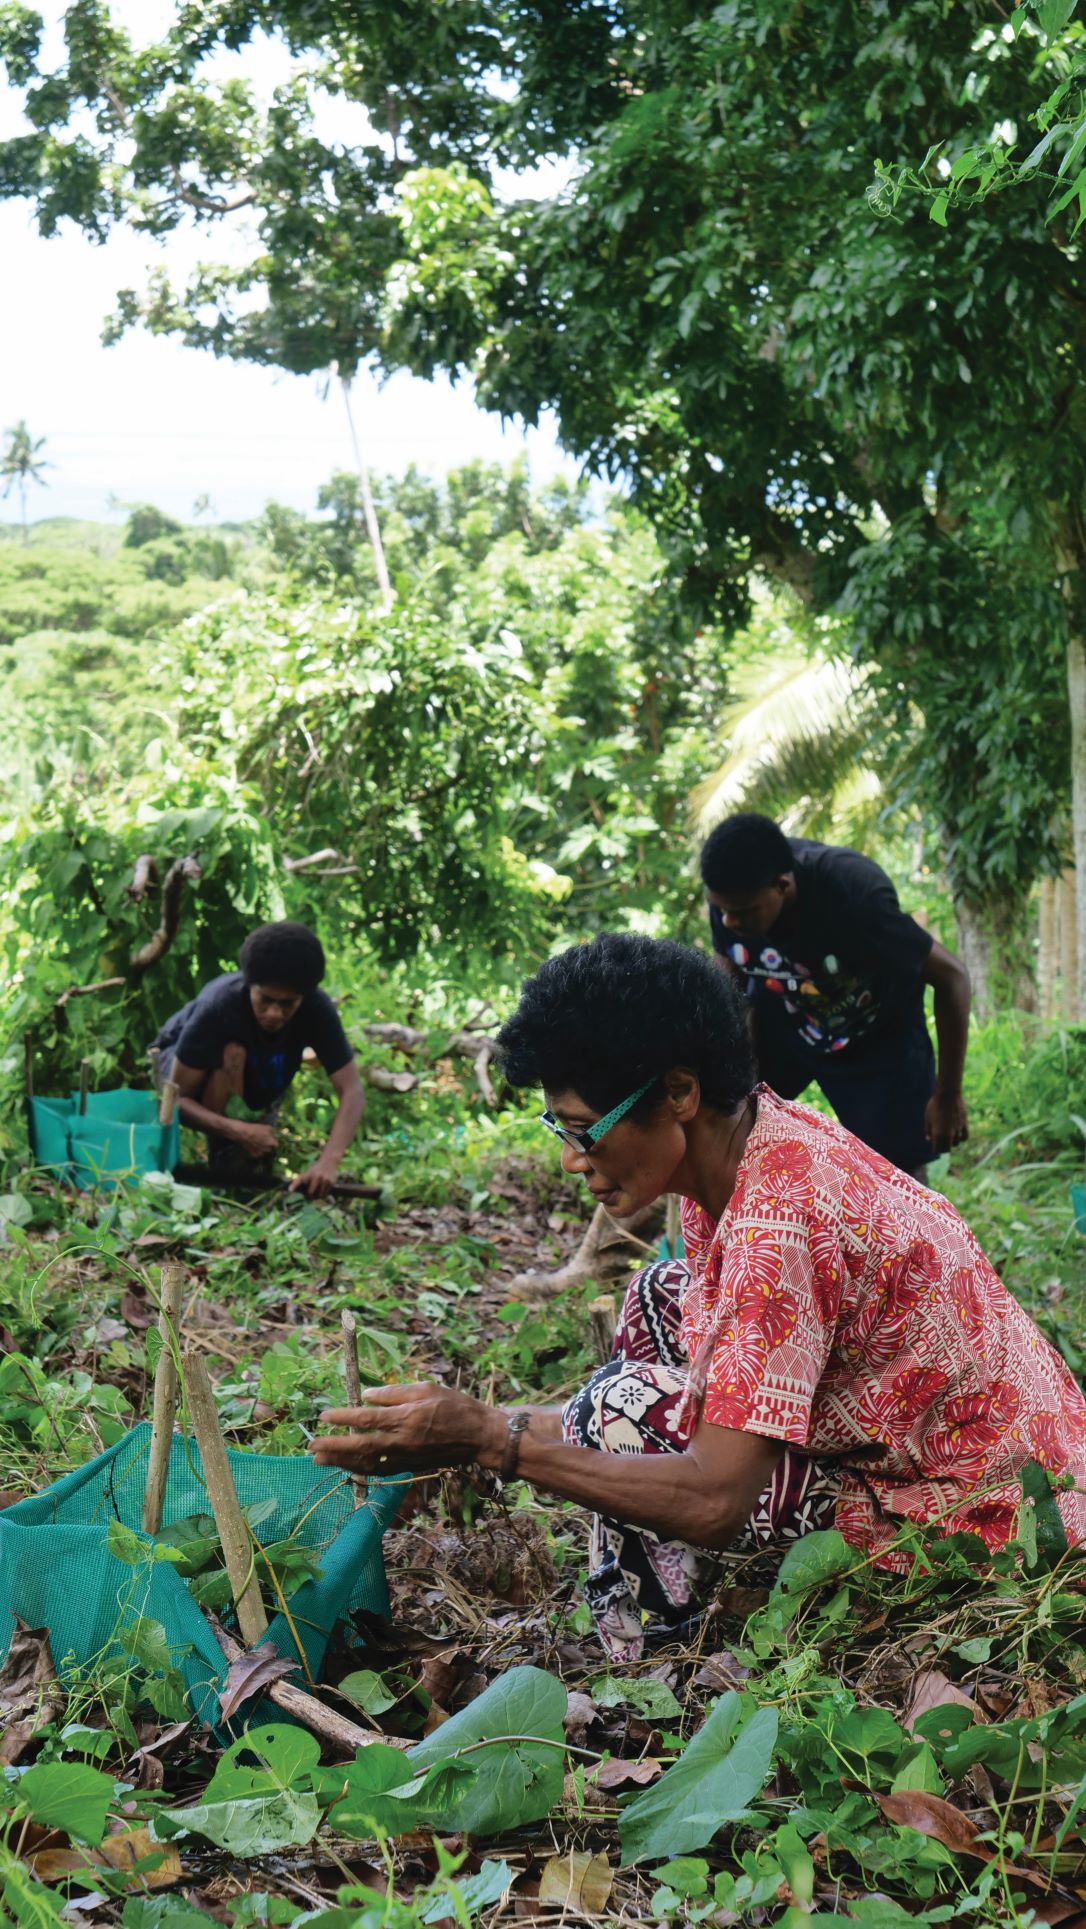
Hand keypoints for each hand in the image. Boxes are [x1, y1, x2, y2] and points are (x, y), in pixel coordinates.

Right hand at [231, 1120, 278, 1157]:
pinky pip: (257, 1154)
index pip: (277, 1145)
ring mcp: (261, 1153)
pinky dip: (256, 1151)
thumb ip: (273, 1132)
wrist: (244, 1133)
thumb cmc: (256, 1129)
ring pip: (264, 1152)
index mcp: (272, 1143)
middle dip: (268, 1145)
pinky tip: (253, 1145)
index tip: (271, 1139)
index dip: (274, 1141)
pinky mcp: (254, 1155)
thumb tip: (275, 1135)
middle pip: (270, 1148)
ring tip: (258, 1142)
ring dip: (263, 1148)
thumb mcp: (268, 1127)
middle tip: (264, 1140)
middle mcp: (268, 1150)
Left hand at [289, 1156, 339, 1197]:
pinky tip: (320, 1193)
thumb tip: (293, 1191)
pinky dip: (321, 1196)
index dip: (294, 1185)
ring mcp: (324, 1180)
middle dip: (308, 1197)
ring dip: (315, 1198)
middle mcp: (316, 1176)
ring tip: (314, 1196)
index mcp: (309, 1173)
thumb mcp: (309, 1172)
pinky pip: (324, 1194)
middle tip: (306, 1197)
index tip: (290, 1190)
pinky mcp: (331, 1182)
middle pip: (310, 1193)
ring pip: (318, 1195)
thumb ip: (302, 1181)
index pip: (300, 1179)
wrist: (329, 1161)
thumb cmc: (316, 1169)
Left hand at [309, 1383, 507, 1475]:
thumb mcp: (426, 1388)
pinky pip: (379, 1470)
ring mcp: (406, 1457)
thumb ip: (394, 1392)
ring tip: (319, 1459)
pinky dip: (359, 1469)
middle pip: (361, 1446)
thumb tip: (366, 1396)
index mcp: (408, 1417)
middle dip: (334, 1447)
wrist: (478, 1435)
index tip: (324, 1416)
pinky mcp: (409, 1466)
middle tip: (311, 1446)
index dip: (343, 1418)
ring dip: (341, 1462)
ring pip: (367, 1463)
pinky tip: (345, 1466)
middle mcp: (404, 1440)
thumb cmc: (455, 1406)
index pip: (368, 1419)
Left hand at [925, 1087, 968, 1154]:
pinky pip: (965, 1137)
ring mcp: (958, 1130)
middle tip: (940, 1142)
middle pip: (947, 1149)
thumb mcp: (928, 1117)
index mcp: (938, 1133)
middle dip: (943, 1147)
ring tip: (947, 1135)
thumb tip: (929, 1139)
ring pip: (956, 1144)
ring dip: (951, 1142)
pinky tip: (957, 1134)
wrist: (948, 1094)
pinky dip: (961, 1138)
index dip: (935, 1149)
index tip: (933, 1145)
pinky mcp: (965, 1124)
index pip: (937, 1150)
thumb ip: (928, 1130)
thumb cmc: (935, 1105)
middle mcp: (949, 1134)